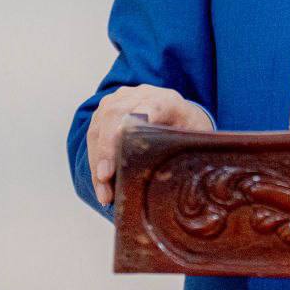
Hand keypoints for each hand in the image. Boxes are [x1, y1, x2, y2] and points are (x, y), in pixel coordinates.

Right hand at [87, 84, 213, 205]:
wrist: (177, 112)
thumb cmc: (187, 128)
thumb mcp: (196, 136)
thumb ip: (189, 148)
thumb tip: (186, 178)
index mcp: (166, 100)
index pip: (147, 108)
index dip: (130, 128)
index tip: (122, 144)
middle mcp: (139, 95)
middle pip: (115, 116)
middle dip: (106, 150)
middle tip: (105, 178)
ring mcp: (118, 101)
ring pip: (99, 128)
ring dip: (97, 163)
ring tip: (104, 193)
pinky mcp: (104, 112)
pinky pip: (93, 136)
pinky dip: (95, 162)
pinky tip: (100, 185)